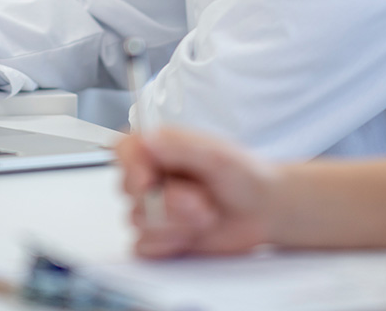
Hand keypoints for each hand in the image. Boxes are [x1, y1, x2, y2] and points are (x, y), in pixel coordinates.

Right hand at [116, 128, 277, 258]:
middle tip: (201, 201)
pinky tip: (193, 235)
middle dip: (168, 202)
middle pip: (129, 190)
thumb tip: (147, 139)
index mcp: (159, 148)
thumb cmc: (242, 176)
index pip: (123, 150)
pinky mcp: (158, 237)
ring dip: (177, 223)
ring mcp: (152, 207)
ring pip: (138, 221)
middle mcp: (151, 176)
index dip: (129, 166)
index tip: (148, 181)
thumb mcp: (216, 155)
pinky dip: (170, 244)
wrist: (262, 210)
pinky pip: (143, 246)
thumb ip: (180, 146)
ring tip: (206, 215)